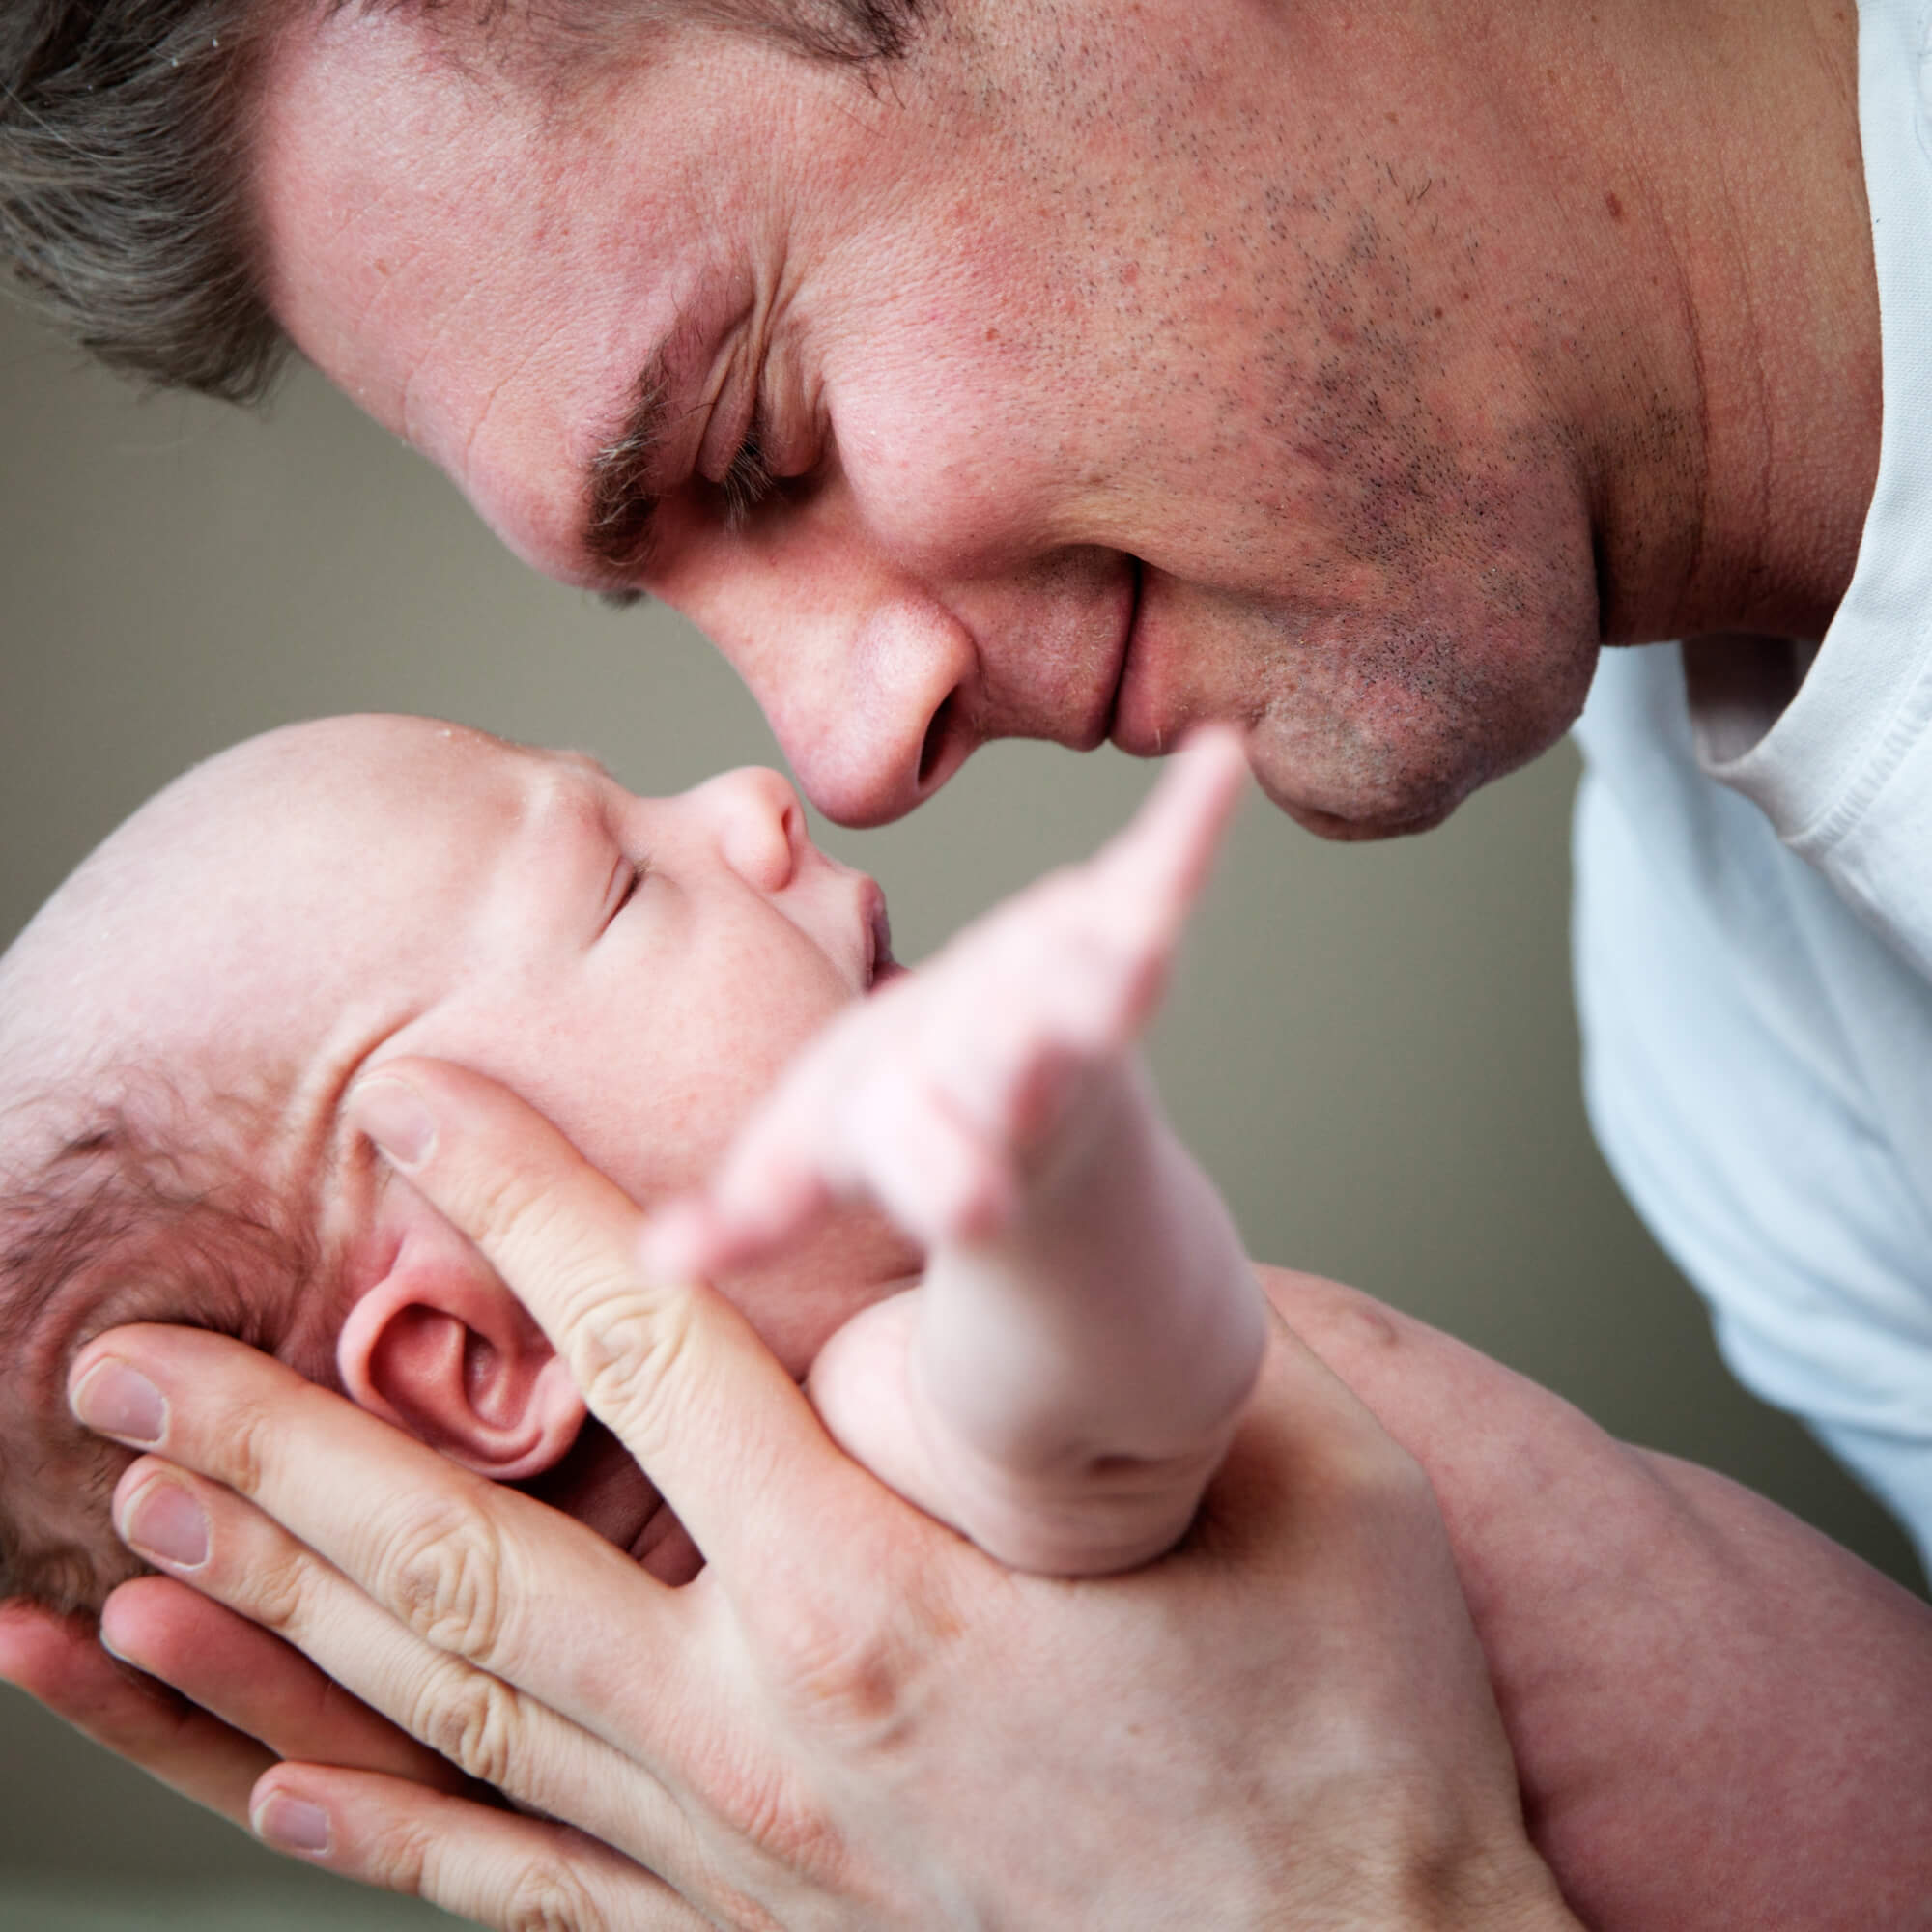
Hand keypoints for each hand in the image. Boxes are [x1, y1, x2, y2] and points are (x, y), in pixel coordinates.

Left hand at [60, 1062, 1577, 1930]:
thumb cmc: (1360, 1744)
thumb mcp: (1315, 1484)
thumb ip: (1152, 1345)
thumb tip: (1051, 1204)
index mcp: (895, 1597)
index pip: (661, 1351)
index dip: (529, 1203)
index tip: (419, 1105)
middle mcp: (777, 1735)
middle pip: (471, 1567)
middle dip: (280, 1450)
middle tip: (123, 1370)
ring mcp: (746, 1866)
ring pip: (453, 1733)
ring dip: (272, 1633)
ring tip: (117, 1561)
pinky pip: (518, 1894)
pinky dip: (376, 1834)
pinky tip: (268, 1786)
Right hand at [641, 725, 1251, 1277]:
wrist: (1031, 1120)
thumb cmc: (905, 1130)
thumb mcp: (817, 1168)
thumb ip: (753, 1213)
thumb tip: (659, 1266)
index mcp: (936, 1137)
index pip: (929, 1151)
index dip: (946, 1169)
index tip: (979, 1203)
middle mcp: (1019, 1079)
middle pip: (1014, 1068)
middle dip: (1019, 1066)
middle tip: (1035, 1066)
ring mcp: (1079, 1008)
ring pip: (1095, 986)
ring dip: (1110, 967)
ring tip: (1141, 947)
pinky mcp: (1118, 940)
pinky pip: (1159, 878)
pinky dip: (1190, 825)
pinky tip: (1224, 757)